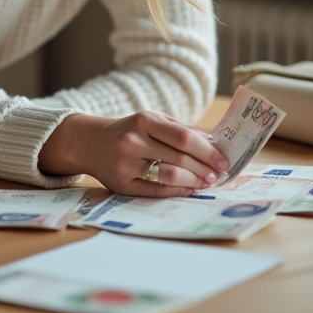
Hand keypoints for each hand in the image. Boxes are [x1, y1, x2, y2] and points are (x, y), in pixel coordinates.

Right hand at [38, 112, 229, 197]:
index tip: (223, 160)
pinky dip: (177, 191)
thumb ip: (179, 131)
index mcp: (143, 121)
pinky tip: (189, 188)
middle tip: (218, 174)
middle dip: (205, 168)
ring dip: (194, 181)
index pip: (183, 138)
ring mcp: (126, 164)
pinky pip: (156, 191)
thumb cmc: (128, 130)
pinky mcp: (122, 184)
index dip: (207, 151)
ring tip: (206, 182)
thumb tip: (213, 146)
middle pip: (179, 159)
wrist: (89, 142)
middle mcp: (133, 142)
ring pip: (169, 176)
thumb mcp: (151, 121)